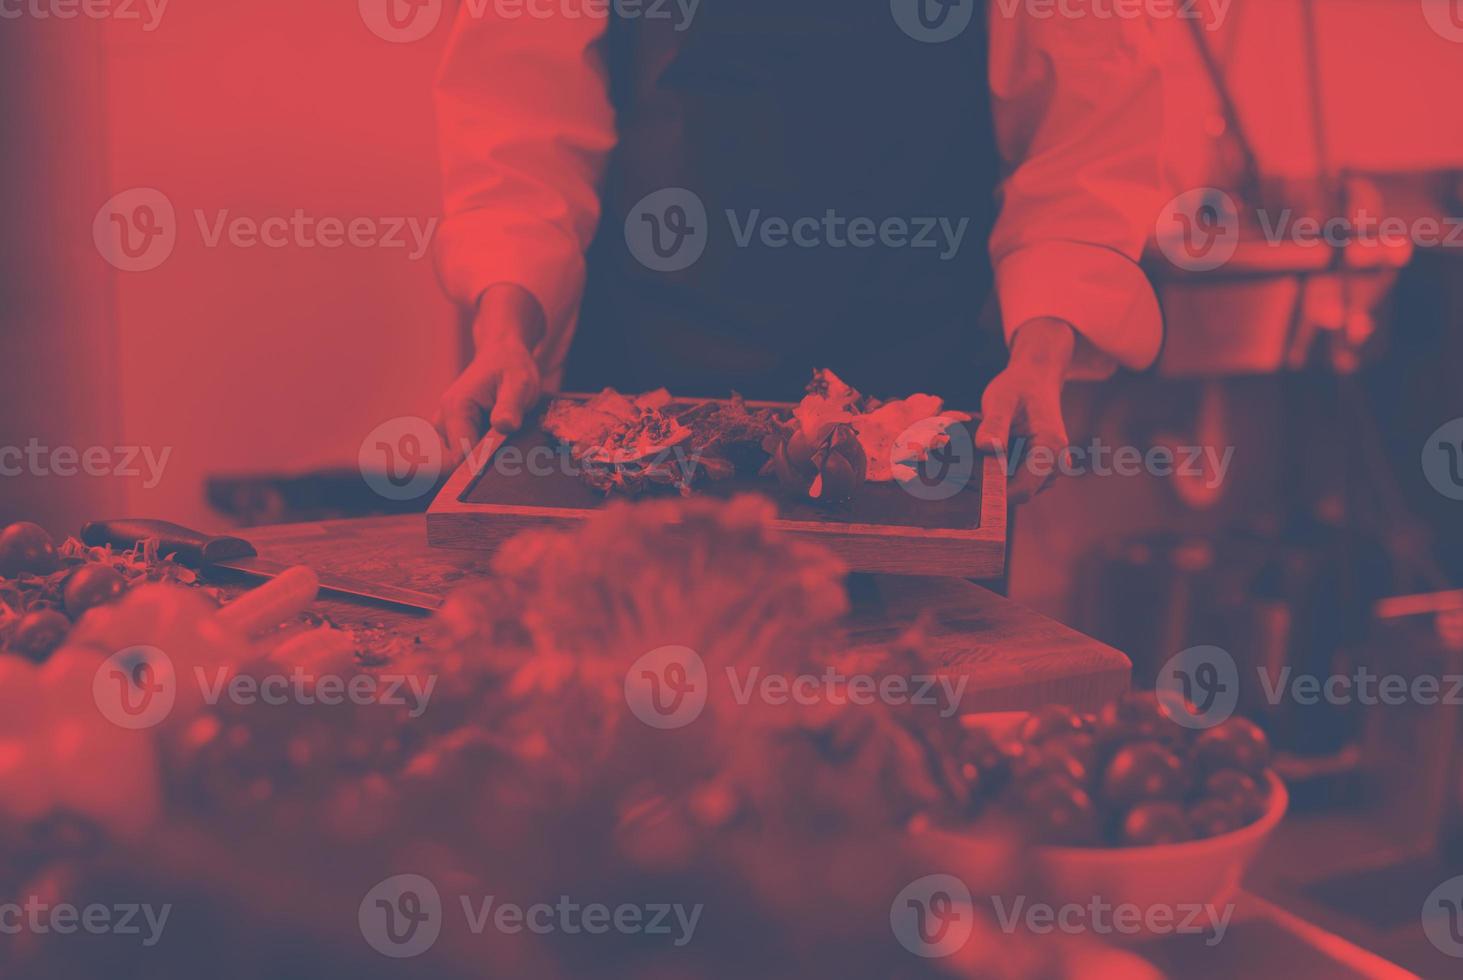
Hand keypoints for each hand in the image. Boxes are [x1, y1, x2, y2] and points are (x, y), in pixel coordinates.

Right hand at [436, 283, 546, 470]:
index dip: (482, 468)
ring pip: (458, 462)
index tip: (505, 467)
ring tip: (505, 441)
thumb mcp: (520, 383)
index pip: (460, 457)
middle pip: (456, 465)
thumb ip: (510, 406)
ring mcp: (444, 428)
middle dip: (482, 466)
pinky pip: (462, 456)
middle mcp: (442, 421)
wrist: (502, 355)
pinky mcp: (451, 433)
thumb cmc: (511, 367)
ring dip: (482, 460)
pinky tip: (497, 441)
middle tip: (510, 453)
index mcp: (456, 409)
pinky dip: (480, 455)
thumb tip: (505, 426)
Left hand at [975, 317, 1074, 503]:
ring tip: (971, 460)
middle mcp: (1056, 463)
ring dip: (994, 480)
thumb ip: (995, 424)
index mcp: (1050, 448)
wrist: (1036, 378)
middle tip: (959, 473)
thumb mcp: (1002, 400)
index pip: (1022, 490)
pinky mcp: (1040, 468)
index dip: (993, 495)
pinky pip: (1018, 480)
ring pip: (1017, 489)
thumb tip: (986, 448)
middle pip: (1019, 492)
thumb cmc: (1018, 386)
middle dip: (991, 487)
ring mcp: (1050, 468)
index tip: (963, 488)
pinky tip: (984, 457)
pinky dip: (1000, 474)